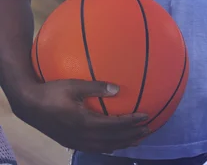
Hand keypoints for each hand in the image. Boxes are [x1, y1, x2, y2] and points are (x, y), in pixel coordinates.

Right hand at [14, 80, 149, 152]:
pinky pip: (95, 148)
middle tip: (149, 130)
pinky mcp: (71, 142)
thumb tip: (118, 89)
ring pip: (104, 147)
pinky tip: (115, 143)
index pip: (113, 126)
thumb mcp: (74, 86)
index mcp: (84, 122)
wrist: (29, 105)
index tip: (145, 117)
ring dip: (122, 143)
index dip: (131, 123)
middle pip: (112, 140)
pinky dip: (109, 146)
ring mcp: (76, 141)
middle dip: (132, 136)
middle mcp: (82, 136)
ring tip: (137, 139)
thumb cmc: (52, 92)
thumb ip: (96, 87)